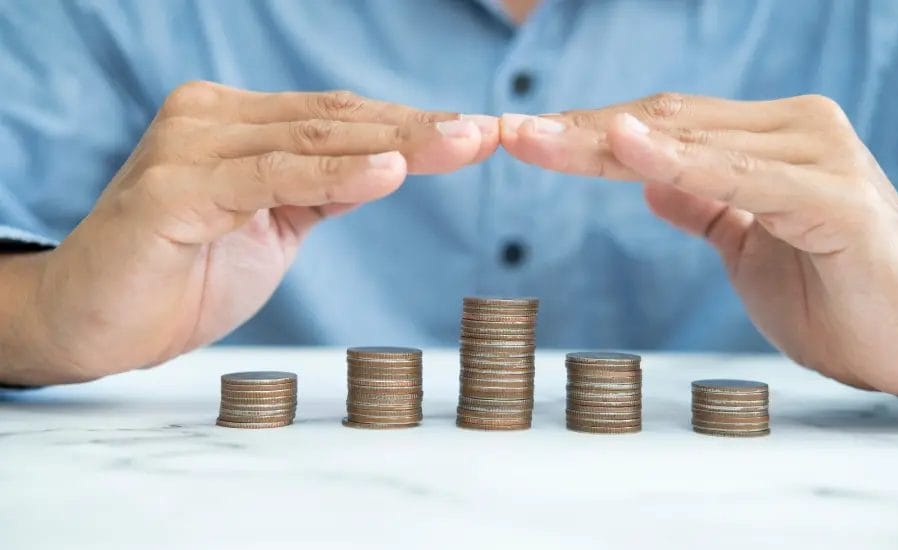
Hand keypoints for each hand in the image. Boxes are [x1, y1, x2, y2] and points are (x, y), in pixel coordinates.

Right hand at [6, 82, 498, 384]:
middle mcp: (212, 119)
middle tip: (485, 132)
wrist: (93, 321)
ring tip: (459, 143)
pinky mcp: (173, 187)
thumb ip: (316, 189)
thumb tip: (385, 164)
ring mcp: (190, 146)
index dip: (410, 125)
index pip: (338, 117)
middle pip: (335, 119)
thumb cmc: (180, 272)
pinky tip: (388, 172)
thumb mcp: (268, 224)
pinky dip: (335, 175)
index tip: (475, 134)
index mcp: (237, 122)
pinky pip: (271, 176)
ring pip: (311, 139)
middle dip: (418, 128)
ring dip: (393, 143)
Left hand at [501, 93, 897, 398]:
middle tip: (509, 134)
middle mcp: (796, 129)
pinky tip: (626, 149)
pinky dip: (680, 162)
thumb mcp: (748, 246)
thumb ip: (705, 203)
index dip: (593, 132)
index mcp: (772, 137)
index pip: (665, 123)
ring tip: (535, 141)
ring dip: (606, 143)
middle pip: (667, 122)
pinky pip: (739, 178)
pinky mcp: (834, 197)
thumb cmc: (836, 294)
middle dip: (581, 132)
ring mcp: (818, 155)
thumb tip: (647, 180)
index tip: (526, 139)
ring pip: (691, 141)